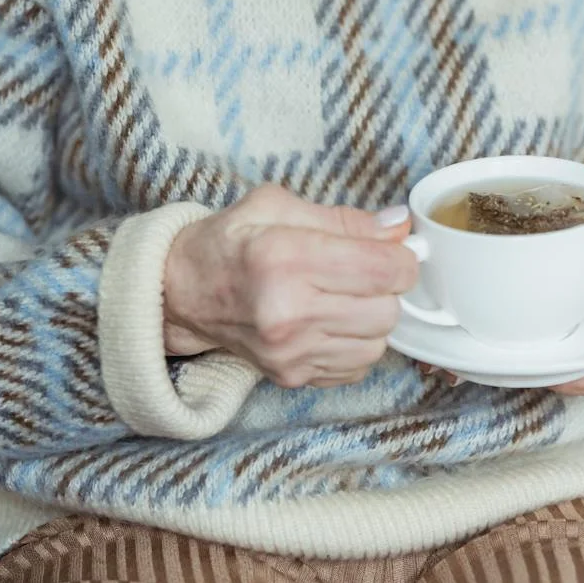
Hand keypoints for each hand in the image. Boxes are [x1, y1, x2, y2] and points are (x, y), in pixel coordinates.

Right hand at [162, 184, 417, 387]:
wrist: (181, 291)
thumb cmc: (230, 240)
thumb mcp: (278, 205)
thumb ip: (344, 218)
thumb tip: (399, 227)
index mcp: (286, 258)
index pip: (382, 269)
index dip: (402, 256)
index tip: (394, 249)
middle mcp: (288, 313)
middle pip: (387, 311)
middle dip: (387, 287)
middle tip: (365, 270)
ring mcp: (289, 352)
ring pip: (377, 343)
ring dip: (372, 317)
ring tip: (344, 295)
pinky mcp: (291, 377)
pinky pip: (356, 367)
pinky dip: (354, 343)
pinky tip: (331, 320)